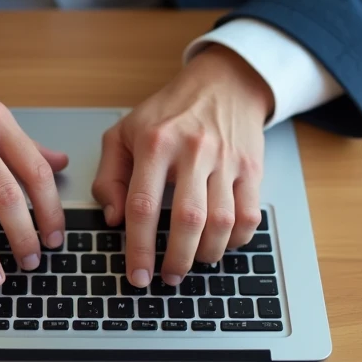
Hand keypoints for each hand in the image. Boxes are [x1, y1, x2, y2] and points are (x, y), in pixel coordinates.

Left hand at [92, 45, 271, 287]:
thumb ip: (109, 176)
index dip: (139, 247)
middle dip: (176, 259)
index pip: (143, 205)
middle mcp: (192, 150)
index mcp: (155, 142)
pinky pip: (249, 215)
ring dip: (207, 253)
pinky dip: (236, 240)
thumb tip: (113, 219)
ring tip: (193, 262)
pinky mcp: (252, 167)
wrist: (224, 83)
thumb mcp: (124, 133)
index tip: (137, 275)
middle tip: (167, 278)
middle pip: (187, 219)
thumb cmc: (169, 112)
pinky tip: (221, 244)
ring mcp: (226, 159)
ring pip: (222, 221)